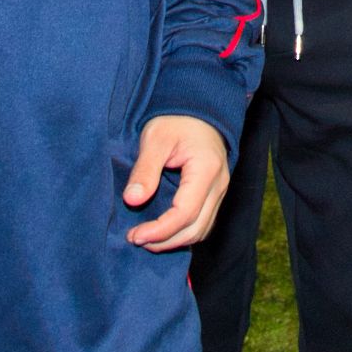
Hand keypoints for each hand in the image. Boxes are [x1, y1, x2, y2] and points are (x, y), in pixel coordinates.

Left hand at [124, 115, 230, 251]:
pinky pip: (203, 224)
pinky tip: (162, 231)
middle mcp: (219, 184)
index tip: (134, 235)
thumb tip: (132, 200)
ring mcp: (220, 191)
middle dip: (164, 241)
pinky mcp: (215, 194)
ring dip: (173, 240)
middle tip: (135, 238)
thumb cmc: (176, 120)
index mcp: (206, 169)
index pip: (185, 213)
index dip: (159, 230)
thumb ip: (144, 170)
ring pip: (201, 231)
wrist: (198, 111)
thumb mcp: (155, 138)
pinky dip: (182, 232)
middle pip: (195, 228)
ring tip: (146, 237)